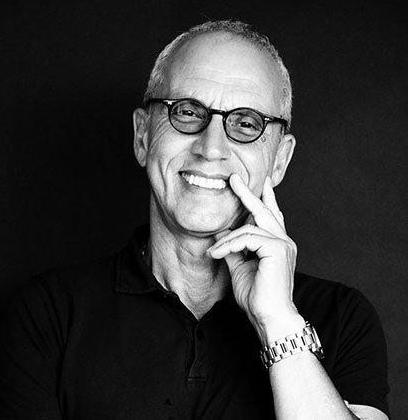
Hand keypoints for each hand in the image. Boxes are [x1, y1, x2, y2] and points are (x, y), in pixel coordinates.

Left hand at [208, 174, 303, 342]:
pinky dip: (229, 245)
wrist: (269, 317)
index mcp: (277, 244)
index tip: (261, 184)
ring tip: (213, 251)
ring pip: (248, 227)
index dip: (264, 199)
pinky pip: (246, 238)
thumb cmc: (257, 296)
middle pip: (264, 211)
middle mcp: (283, 240)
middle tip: (234, 178)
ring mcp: (283, 243)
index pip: (269, 216)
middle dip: (248, 193)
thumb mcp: (240, 267)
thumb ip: (233, 249)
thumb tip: (221, 234)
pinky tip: (218, 254)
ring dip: (226, 239)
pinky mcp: (277, 249)